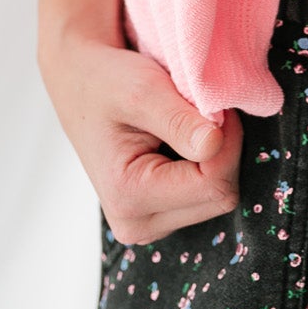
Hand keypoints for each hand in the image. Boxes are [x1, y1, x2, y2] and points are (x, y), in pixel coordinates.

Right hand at [38, 24, 243, 244]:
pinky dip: (205, 164)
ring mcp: (148, 224)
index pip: (213, 184)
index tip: (213, 104)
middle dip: (223, 150)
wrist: (81, 87)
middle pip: (219, 197)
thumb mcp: (143, 90)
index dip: (226, 140)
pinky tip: (182, 141)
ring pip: (215, 198)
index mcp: (129, 198)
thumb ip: (179, 121)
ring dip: (215, 157)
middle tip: (200, 110)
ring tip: (186, 124)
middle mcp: (137, 224)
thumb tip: (214, 144)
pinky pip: (205, 196)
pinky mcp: (159, 215)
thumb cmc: (106, 83)